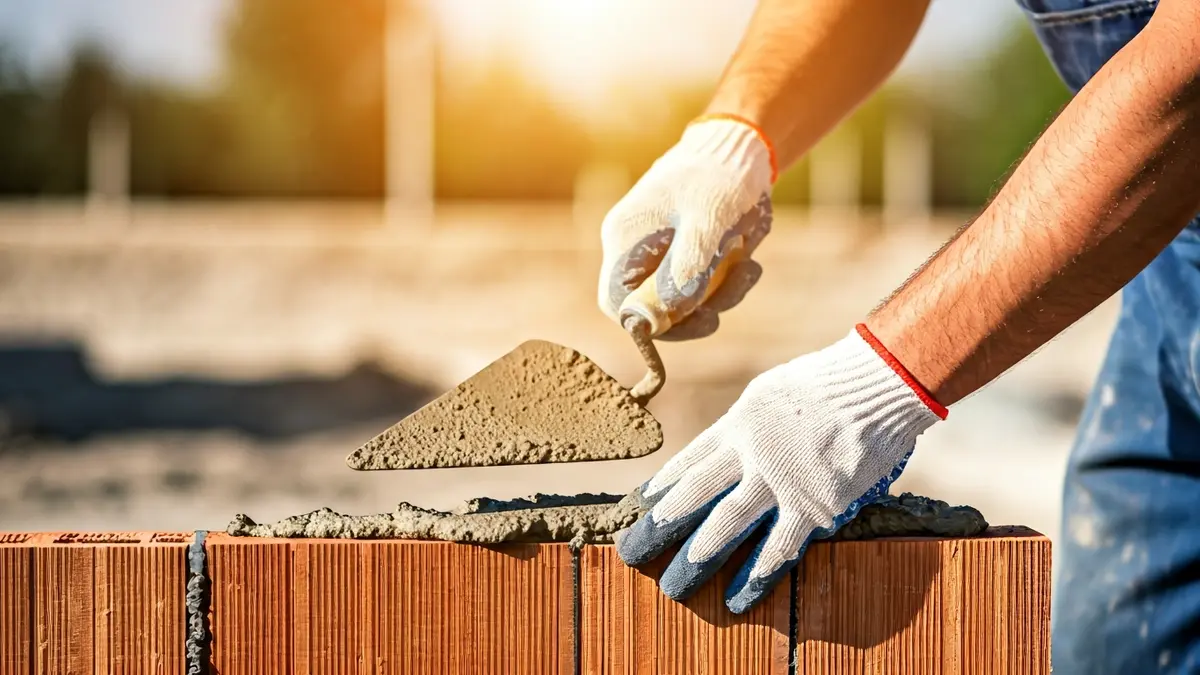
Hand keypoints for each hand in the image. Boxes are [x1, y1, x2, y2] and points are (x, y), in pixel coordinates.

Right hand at [598, 115, 774, 340]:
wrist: (742, 147)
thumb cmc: (720, 178)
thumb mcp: (708, 222)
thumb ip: (687, 268)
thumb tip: (669, 312)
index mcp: (625, 237)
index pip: (616, 301)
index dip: (647, 321)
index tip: (689, 320)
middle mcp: (635, 248)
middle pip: (649, 306)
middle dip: (691, 314)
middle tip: (723, 308)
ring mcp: (658, 251)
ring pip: (678, 300)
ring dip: (715, 298)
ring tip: (749, 270)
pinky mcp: (682, 252)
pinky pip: (697, 285)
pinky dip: (722, 284)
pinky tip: (747, 263)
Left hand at [613, 325, 946, 611]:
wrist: (879, 382)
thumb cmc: (833, 381)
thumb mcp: (775, 390)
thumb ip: (752, 421)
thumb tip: (734, 438)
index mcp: (740, 420)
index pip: (691, 459)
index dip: (664, 485)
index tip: (640, 506)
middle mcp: (751, 450)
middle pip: (695, 492)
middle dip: (662, 524)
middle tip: (634, 550)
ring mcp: (780, 478)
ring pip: (727, 522)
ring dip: (698, 554)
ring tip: (675, 584)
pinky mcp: (814, 503)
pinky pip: (781, 545)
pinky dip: (759, 573)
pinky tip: (739, 596)